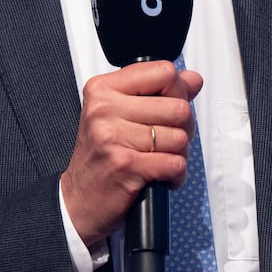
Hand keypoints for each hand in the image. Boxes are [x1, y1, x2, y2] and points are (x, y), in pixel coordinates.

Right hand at [60, 60, 201, 247]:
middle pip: (179, 107)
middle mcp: (104, 109)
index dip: (178, 91)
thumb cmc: (101, 157)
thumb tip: (193, 79)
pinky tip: (162, 176)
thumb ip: (158, 92)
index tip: (170, 107)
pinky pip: (175, 163)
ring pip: (179, 137)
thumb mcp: (120, 114)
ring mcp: (113, 137)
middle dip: (184, 128)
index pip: (163, 72)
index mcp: (103, 89)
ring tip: (161, 159)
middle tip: (168, 141)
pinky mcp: (125, 165)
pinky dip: (176, 174)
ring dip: (180, 154)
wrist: (78, 200)